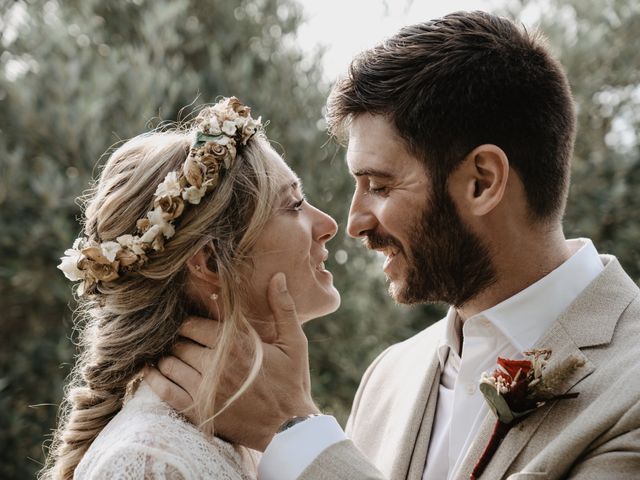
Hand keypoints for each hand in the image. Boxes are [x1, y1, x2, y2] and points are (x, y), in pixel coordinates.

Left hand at [144, 272, 319, 450]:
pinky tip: (150, 371)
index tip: (191, 324)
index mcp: (237, 345)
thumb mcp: (295, 343)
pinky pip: (165, 391)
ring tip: (170, 353)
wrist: (289, 429)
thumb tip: (278, 276)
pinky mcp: (198, 411)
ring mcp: (204, 390)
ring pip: (171, 364)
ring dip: (167, 356)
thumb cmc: (292, 382)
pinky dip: (154, 379)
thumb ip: (283, 308)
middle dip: (179, 339)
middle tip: (181, 339)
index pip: (195, 325)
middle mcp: (216, 365)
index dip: (190, 323)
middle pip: (181, 343)